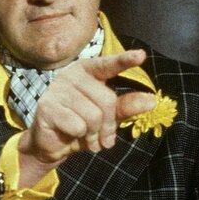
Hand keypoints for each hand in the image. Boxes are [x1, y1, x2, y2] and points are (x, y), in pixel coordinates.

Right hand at [16, 50, 156, 186]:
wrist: (52, 144)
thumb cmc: (82, 125)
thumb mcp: (108, 117)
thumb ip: (126, 106)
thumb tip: (151, 101)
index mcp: (88, 71)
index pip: (108, 65)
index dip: (125, 60)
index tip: (141, 55)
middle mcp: (72, 75)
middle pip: (107, 100)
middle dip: (108, 125)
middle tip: (101, 137)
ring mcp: (57, 89)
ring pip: (93, 116)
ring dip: (93, 134)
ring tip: (85, 137)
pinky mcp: (47, 107)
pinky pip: (78, 126)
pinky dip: (78, 136)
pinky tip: (69, 134)